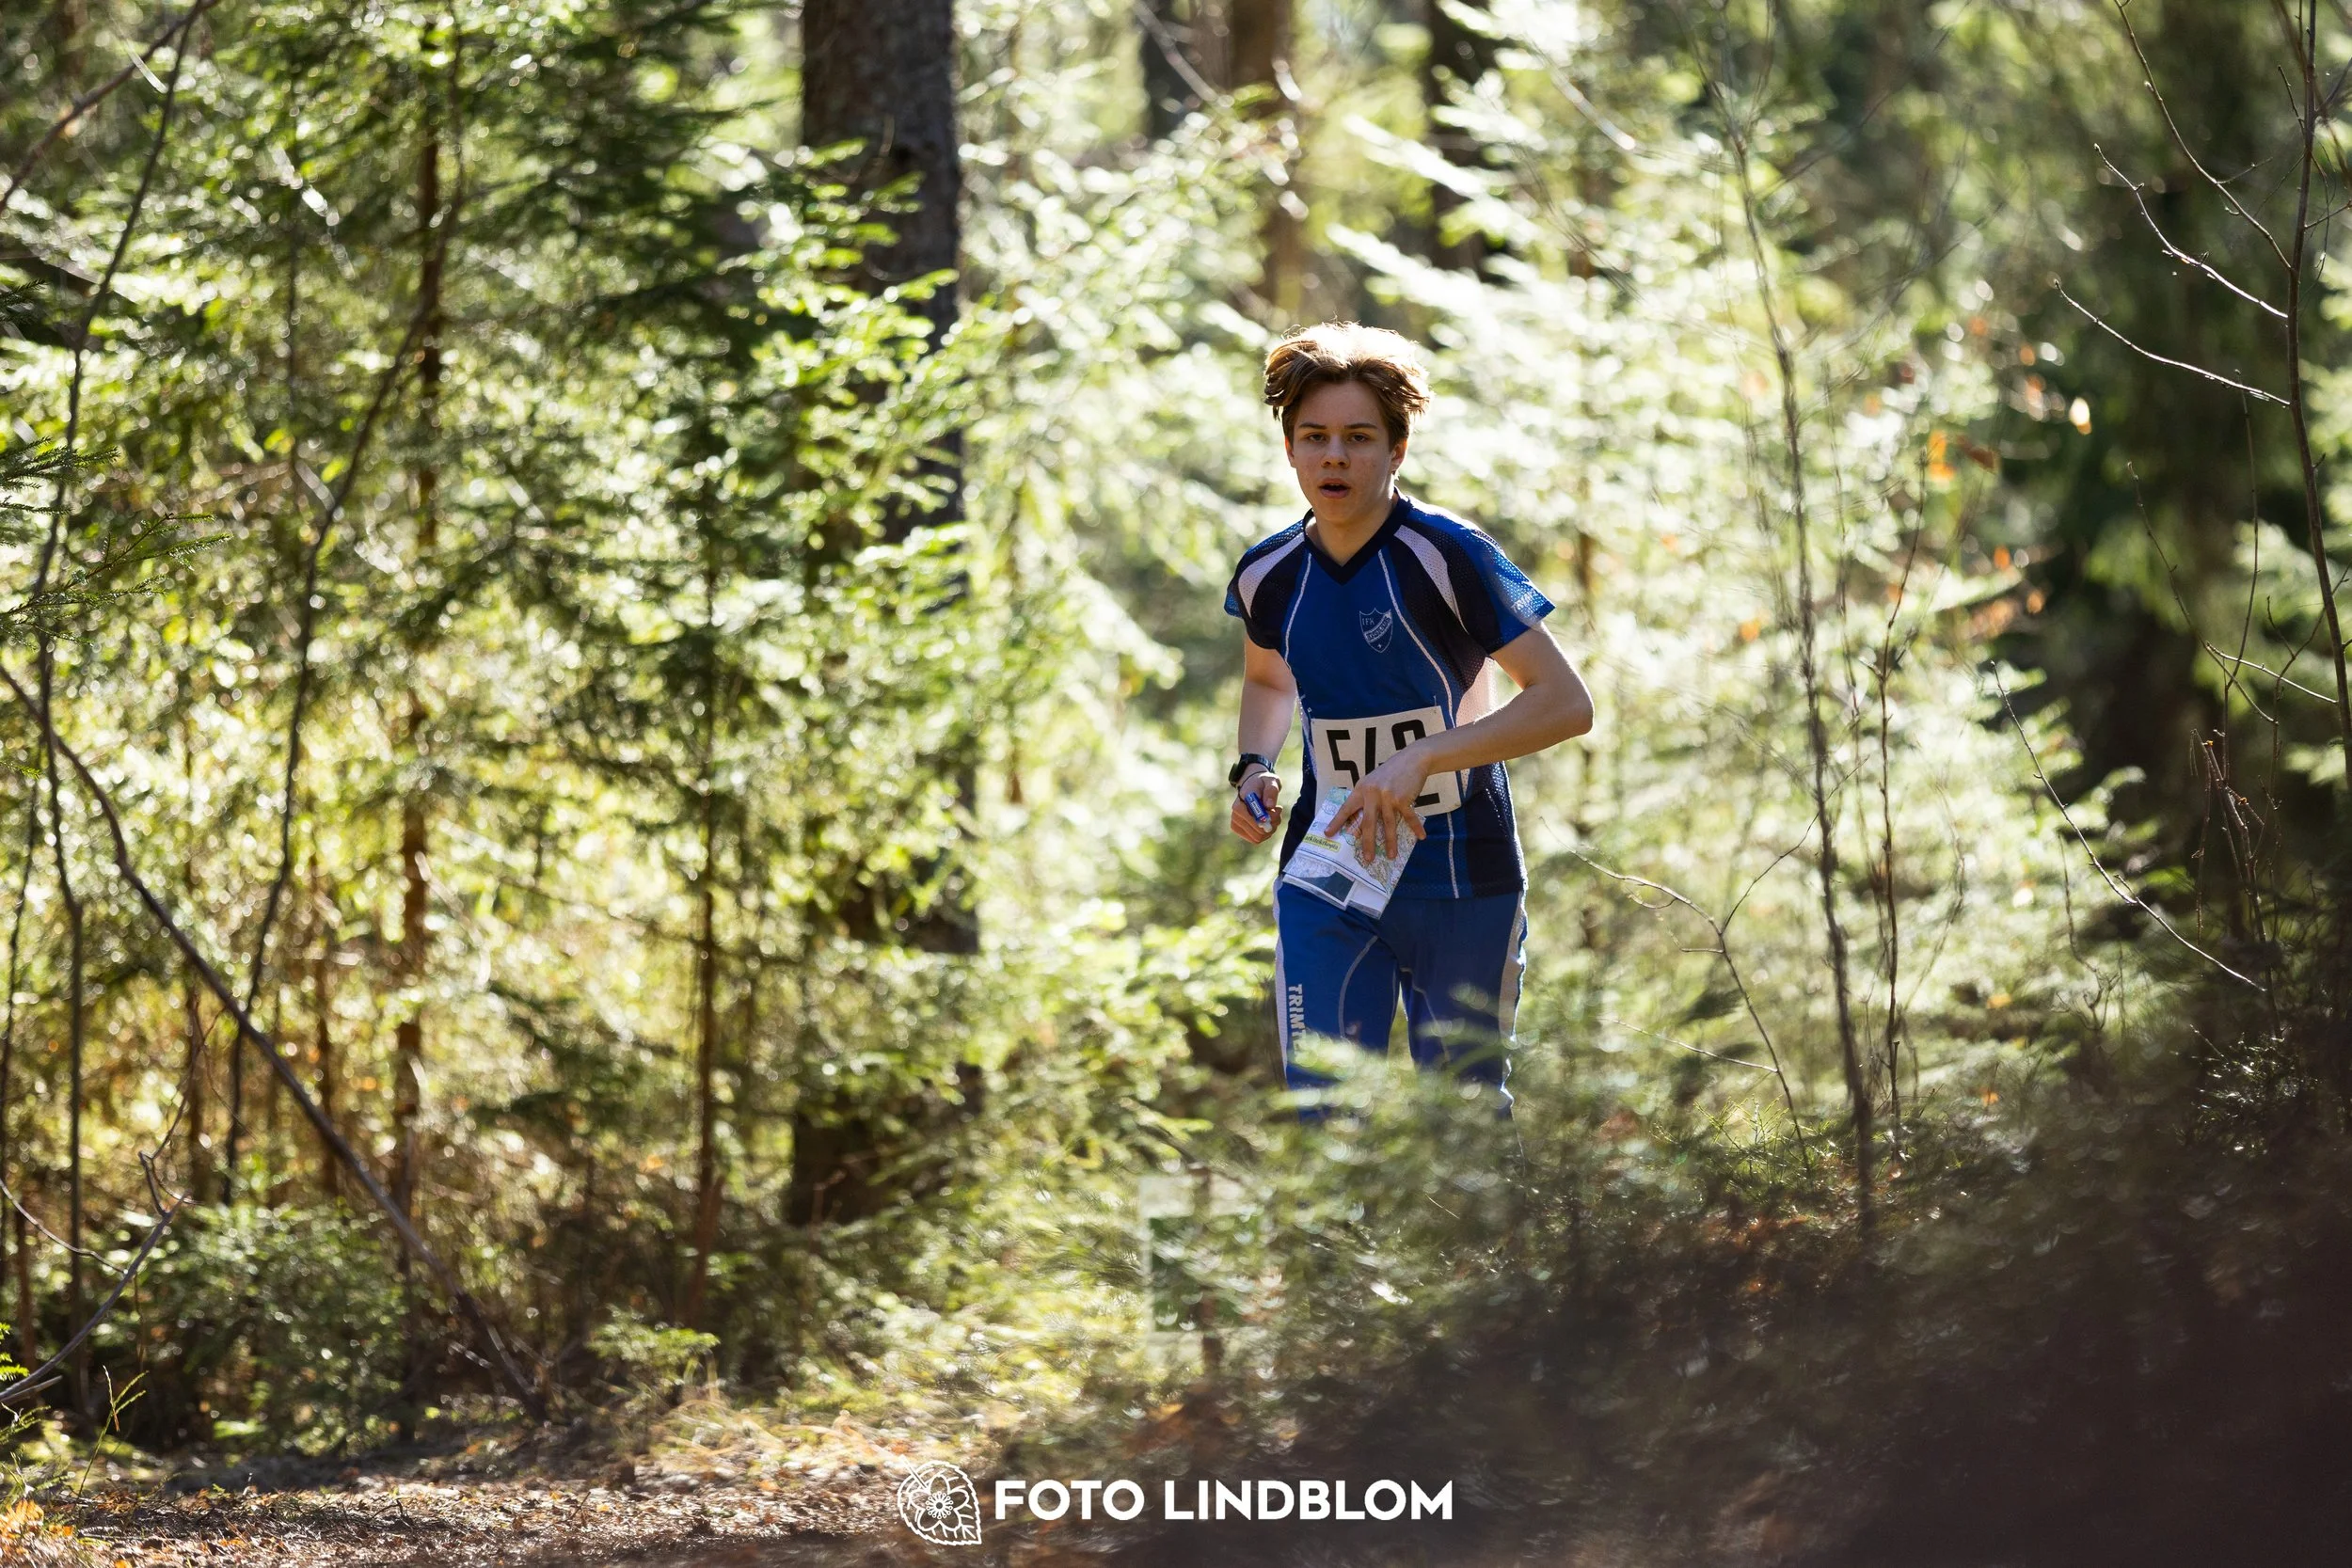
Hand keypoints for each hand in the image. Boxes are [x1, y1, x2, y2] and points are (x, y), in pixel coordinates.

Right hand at [1229, 769, 1283, 843]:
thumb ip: (1271, 791)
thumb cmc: (1263, 783)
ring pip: (1258, 837)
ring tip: (1274, 816)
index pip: (1256, 819)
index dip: (1270, 818)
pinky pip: (1255, 839)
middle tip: (1278, 811)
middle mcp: (1235, 815)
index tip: (1278, 808)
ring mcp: (1236, 824)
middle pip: (1258, 831)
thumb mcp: (1270, 781)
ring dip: (1270, 829)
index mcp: (1240, 803)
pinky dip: (1265, 834)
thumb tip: (1269, 805)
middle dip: (1272, 824)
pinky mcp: (1239, 830)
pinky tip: (1268, 822)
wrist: (1254, 785)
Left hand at [1329, 749, 1429, 863]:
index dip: (1337, 822)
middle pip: (1368, 823)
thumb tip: (1362, 820)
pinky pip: (1409, 817)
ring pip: (1388, 824)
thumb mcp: (1373, 781)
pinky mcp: (1403, 797)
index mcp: (1361, 789)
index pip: (1346, 808)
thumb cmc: (1391, 773)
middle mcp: (1372, 793)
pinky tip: (1420, 836)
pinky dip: (1416, 828)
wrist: (1412, 759)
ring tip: (1391, 856)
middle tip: (1367, 858)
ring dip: (1390, 842)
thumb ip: (1366, 797)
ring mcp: (1388, 796)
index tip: (1327, 834)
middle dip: (1367, 843)